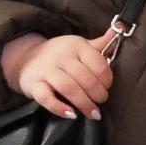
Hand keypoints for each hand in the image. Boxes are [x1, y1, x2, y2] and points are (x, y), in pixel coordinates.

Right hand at [0, 32, 114, 119]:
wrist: (26, 59)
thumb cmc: (60, 55)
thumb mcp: (80, 46)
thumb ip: (100, 44)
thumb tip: (119, 30)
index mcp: (76, 46)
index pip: (98, 63)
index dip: (107, 78)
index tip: (107, 87)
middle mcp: (61, 56)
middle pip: (85, 77)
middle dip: (97, 93)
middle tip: (101, 102)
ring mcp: (46, 70)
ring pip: (68, 87)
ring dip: (84, 103)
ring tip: (93, 113)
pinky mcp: (33, 85)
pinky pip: (46, 97)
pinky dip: (58, 107)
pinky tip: (71, 114)